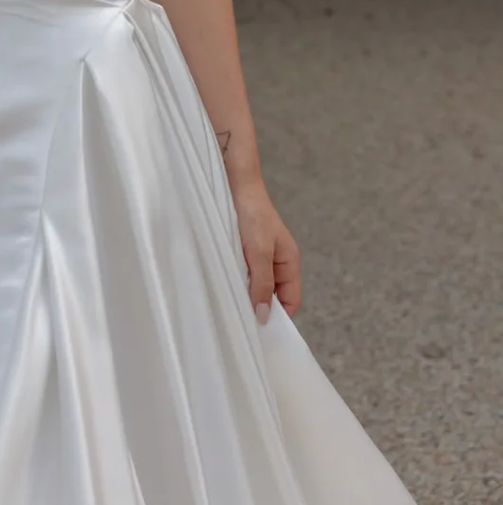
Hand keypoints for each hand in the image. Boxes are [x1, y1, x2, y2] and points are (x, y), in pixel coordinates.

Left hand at [230, 176, 301, 322]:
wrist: (235, 183)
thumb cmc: (253, 214)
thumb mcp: (259, 252)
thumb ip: (262, 283)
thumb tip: (264, 316)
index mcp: (289, 262)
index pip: (291, 301)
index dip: (279, 317)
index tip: (262, 331)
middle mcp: (276, 262)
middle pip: (272, 295)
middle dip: (260, 306)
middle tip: (242, 321)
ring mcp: (259, 256)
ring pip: (255, 285)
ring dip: (244, 292)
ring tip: (231, 303)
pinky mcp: (242, 250)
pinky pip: (242, 273)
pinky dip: (234, 279)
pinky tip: (224, 283)